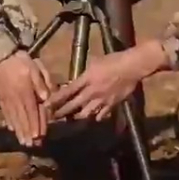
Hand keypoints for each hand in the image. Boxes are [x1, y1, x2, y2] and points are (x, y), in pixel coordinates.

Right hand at [0, 50, 52, 146]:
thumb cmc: (21, 60)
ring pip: (14, 118)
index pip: (33, 112)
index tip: (39, 136)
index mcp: (26, 92)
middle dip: (28, 133)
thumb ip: (42, 83)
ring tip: (23, 142)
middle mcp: (16, 99)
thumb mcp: (36, 68)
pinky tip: (11, 129)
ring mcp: (7, 99)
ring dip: (19, 131)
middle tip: (31, 145)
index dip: (36, 125)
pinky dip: (9, 122)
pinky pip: (5, 113)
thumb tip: (46, 100)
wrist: (0, 55)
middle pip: (23, 118)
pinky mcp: (0, 98)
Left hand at [47, 41, 169, 121]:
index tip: (46, 105)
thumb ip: (86, 73)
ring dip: (77, 116)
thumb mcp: (95, 62)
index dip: (56, 99)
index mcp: (86, 79)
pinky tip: (93, 117)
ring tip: (72, 119)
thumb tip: (78, 80)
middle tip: (53, 117)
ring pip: (85, 114)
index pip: (67, 91)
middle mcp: (91, 92)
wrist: (132, 67)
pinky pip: (101, 115)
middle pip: (73, 105)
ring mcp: (102, 100)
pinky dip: (96, 117)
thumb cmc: (114, 60)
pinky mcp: (112, 105)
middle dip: (62, 112)